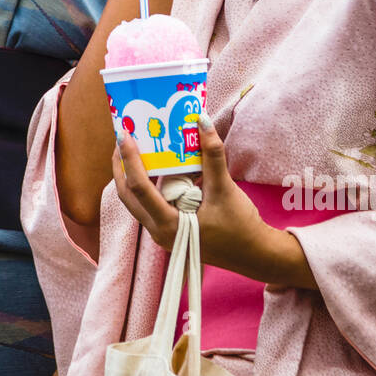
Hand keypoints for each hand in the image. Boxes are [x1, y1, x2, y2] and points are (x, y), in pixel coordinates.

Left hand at [111, 112, 316, 288]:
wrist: (254, 254)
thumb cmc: (240, 227)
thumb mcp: (225, 189)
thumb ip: (212, 156)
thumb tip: (202, 121)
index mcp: (168, 225)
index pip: (139, 188)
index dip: (130, 160)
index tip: (125, 135)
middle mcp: (158, 231)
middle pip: (128, 196)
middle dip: (121, 166)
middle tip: (122, 138)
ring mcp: (162, 233)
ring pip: (136, 201)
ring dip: (131, 175)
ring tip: (132, 148)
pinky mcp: (169, 230)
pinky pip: (149, 204)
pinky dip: (146, 184)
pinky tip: (154, 167)